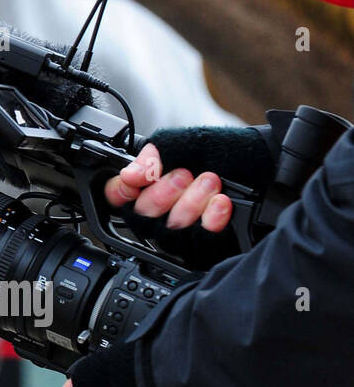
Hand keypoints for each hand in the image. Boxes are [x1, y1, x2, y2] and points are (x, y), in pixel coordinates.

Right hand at [105, 143, 232, 232]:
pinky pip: (198, 244)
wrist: (269, 164)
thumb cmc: (227, 150)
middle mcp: (163, 207)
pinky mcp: (207, 244)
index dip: (123, 190)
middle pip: (141, 216)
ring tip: (211, 181)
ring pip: (169, 231)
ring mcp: (184, 228)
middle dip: (163, 194)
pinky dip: (210, 221)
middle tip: (185, 174)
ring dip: (190, 204)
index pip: (117, 196)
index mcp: (150, 181)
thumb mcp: (185, 142)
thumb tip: (127, 176)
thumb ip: (152, 156)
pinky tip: (220, 204)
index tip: (141, 179)